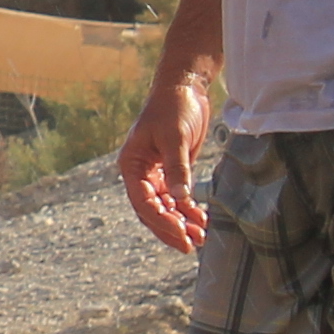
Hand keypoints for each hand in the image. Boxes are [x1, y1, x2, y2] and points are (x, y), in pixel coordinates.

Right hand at [116, 72, 214, 254]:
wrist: (184, 88)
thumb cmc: (173, 108)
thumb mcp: (174, 137)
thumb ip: (177, 169)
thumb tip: (180, 199)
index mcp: (131, 165)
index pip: (142, 201)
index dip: (161, 221)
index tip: (180, 234)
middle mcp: (140, 173)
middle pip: (151, 210)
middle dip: (170, 228)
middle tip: (190, 245)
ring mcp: (156, 173)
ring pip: (165, 207)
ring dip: (181, 222)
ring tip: (200, 238)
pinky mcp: (172, 171)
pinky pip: (177, 198)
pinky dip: (189, 210)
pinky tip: (202, 220)